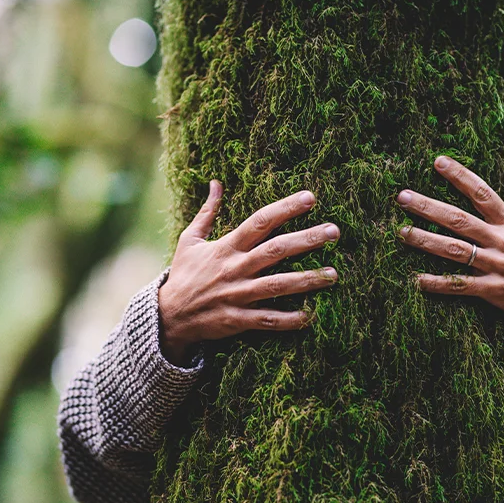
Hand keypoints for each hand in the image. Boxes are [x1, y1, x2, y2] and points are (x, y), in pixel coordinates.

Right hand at [158, 180, 339, 364]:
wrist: (168, 315)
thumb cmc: (184, 274)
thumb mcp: (190, 240)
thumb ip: (207, 212)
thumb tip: (216, 183)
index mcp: (226, 247)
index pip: (260, 222)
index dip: (285, 208)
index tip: (310, 198)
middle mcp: (235, 269)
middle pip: (276, 250)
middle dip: (307, 239)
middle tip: (334, 231)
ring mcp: (238, 295)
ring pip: (278, 285)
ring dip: (307, 279)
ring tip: (333, 274)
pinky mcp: (238, 319)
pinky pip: (267, 319)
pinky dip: (289, 319)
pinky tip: (311, 315)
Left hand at [396, 156, 503, 349]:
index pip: (482, 193)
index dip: (460, 176)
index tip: (438, 161)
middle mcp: (501, 241)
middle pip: (460, 220)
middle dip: (429, 207)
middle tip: (403, 197)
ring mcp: (495, 266)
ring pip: (455, 251)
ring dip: (427, 241)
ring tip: (402, 232)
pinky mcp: (492, 290)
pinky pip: (461, 285)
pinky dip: (439, 284)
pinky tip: (418, 279)